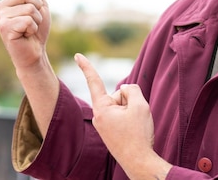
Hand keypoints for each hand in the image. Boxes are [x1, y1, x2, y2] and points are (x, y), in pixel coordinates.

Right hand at [0, 0, 50, 71]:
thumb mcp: (39, 6)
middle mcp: (1, 6)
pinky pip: (28, 20)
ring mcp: (1, 17)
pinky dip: (33, 28)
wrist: (35, 51)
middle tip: (33, 20)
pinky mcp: (4, 28)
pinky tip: (26, 35)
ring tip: (30, 28)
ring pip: (29, 8)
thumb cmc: (37, 29)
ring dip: (37, 20)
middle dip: (38, 7)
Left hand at [75, 53, 170, 178]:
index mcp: (102, 109)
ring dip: (132, 111)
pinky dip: (131, 119)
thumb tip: (125, 89)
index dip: (87, 66)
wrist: (140, 163)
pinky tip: (134, 132)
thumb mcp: (139, 105)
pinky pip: (122, 116)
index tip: (78, 55)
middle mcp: (99, 116)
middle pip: (117, 95)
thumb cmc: (139, 135)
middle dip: (129, 101)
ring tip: (136, 127)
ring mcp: (104, 125)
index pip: (94, 81)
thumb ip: (131, 89)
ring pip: (122, 106)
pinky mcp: (110, 132)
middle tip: (136, 119)